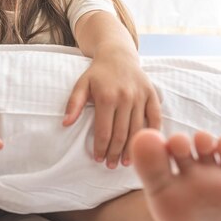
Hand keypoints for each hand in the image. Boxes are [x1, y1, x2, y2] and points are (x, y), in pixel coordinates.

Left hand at [63, 48, 160, 168]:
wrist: (118, 55)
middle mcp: (125, 97)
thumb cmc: (97, 73)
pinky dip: (152, 135)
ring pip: (137, 130)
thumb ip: (73, 104)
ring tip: (125, 163)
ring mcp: (140, 96)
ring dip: (132, 149)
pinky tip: (145, 146)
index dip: (101, 148)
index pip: (104, 131)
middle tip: (111, 166)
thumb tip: (65, 124)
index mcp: (106, 96)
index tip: (98, 159)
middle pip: (121, 134)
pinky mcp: (152, 95)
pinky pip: (155, 118)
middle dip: (115, 153)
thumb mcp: (81, 84)